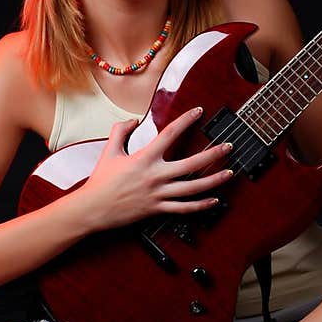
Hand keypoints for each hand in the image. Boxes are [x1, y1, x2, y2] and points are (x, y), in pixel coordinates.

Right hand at [71, 108, 234, 232]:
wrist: (93, 208)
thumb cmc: (101, 180)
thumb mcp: (109, 151)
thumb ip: (120, 131)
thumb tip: (132, 121)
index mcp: (144, 158)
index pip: (170, 134)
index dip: (186, 120)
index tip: (199, 111)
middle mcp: (155, 176)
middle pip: (191, 164)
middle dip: (213, 154)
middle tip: (228, 146)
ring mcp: (158, 194)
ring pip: (192, 188)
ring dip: (213, 180)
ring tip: (229, 172)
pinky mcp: (157, 209)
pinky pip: (183, 208)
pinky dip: (200, 205)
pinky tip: (214, 200)